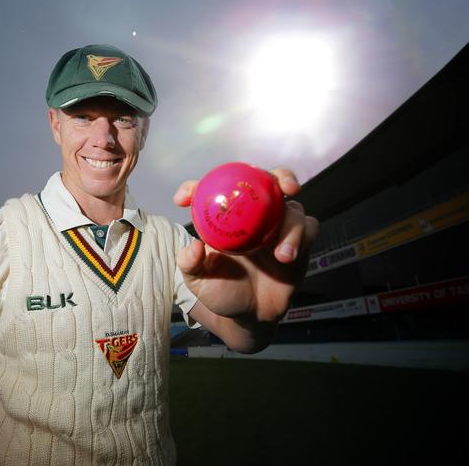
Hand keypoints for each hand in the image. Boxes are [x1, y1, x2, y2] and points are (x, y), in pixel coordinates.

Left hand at [174, 167, 318, 322]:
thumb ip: (191, 264)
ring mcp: (278, 227)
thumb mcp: (198, 281)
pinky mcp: (299, 242)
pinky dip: (302, 238)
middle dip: (278, 176)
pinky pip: (309, 229)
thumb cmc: (221, 292)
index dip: (196, 187)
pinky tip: (287, 257)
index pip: (213, 190)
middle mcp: (254, 216)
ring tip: (281, 254)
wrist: (248, 316)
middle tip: (282, 185)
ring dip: (292, 225)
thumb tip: (194, 247)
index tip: (182, 199)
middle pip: (268, 182)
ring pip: (293, 208)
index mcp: (225, 218)